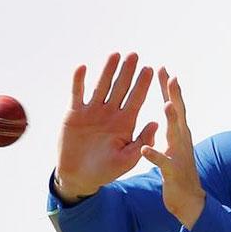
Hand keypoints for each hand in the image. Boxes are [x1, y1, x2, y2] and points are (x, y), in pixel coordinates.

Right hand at [55, 52, 156, 203]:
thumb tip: (157, 124)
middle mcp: (110, 113)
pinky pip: (77, 94)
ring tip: (115, 54)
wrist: (79, 176)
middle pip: (120, 88)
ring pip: (101, 86)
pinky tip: (83, 67)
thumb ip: (141, 142)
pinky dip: (78, 81)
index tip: (150, 69)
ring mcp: (92, 111)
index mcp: (125, 123)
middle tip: (134, 55)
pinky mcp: (74, 114)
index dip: (143, 85)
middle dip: (127, 72)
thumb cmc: (105, 170)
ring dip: (107, 70)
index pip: (136, 99)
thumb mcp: (127, 159)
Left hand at [140, 69, 205, 228]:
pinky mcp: (173, 172)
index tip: (163, 69)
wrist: (188, 200)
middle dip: (175, 96)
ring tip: (166, 106)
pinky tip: (145, 150)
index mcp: (179, 132)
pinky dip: (155, 156)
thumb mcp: (176, 144)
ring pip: (175, 135)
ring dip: (172, 120)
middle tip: (172, 78)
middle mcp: (182, 140)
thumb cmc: (179, 169)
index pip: (174, 106)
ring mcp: (179, 155)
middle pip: (178, 114)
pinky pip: (162, 162)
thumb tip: (170, 103)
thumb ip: (173, 125)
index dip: (169, 89)